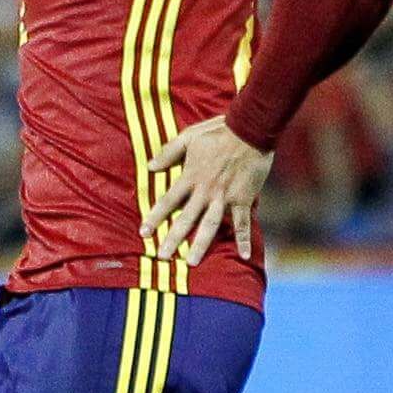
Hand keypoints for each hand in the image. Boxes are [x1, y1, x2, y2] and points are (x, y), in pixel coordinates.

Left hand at [141, 117, 272, 270]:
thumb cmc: (217, 131)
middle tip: (162, 257)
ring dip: (201, 244)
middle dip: (173, 239)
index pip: (167, 201)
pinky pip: (243, 223)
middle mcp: (205, 191)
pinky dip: (244, 239)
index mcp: (190, 177)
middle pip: (186, 219)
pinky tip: (245, 256)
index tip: (143, 233)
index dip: (154, 218)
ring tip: (192, 262)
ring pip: (210, 225)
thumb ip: (168, 153)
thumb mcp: (188, 137)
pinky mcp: (243, 199)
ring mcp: (224, 197)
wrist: (249, 130)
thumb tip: (150, 167)